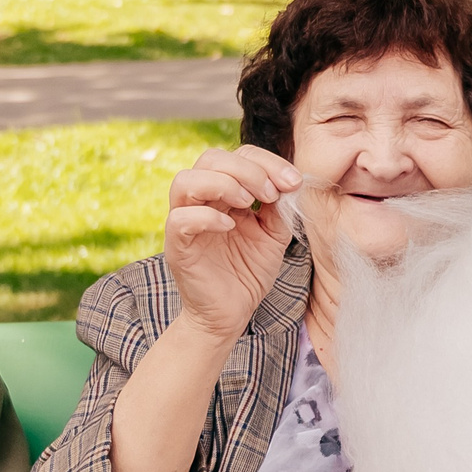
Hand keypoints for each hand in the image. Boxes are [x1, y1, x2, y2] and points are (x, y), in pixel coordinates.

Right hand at [165, 145, 300, 346]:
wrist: (231, 314)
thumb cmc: (248, 273)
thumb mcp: (273, 234)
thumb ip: (279, 207)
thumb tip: (288, 181)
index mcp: (223, 194)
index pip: (238, 156)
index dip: (267, 162)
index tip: (293, 182)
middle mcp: (200, 201)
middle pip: (210, 159)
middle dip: (246, 169)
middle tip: (270, 193)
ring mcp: (185, 222)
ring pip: (185, 181)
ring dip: (223, 184)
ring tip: (249, 204)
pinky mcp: (177, 246)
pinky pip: (180, 219)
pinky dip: (206, 216)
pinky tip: (230, 226)